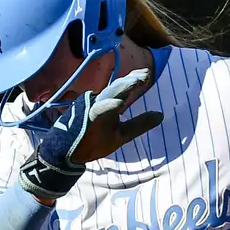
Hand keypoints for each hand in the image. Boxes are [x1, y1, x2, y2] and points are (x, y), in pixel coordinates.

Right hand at [18, 69, 162, 201]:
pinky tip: (119, 104)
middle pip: (117, 88)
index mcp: (110, 105)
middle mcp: (100, 103)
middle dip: (131, 80)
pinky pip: (98, 110)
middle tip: (144, 74)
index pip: (123, 89)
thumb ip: (140, 124)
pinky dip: (108, 106)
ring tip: (136, 82)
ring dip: (122, 88)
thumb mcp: (122, 134)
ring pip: (108, 95)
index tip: (147, 74)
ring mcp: (92, 109)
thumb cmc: (94, 142)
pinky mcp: (84, 118)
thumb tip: (161, 115)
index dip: (134, 81)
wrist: (67, 154)